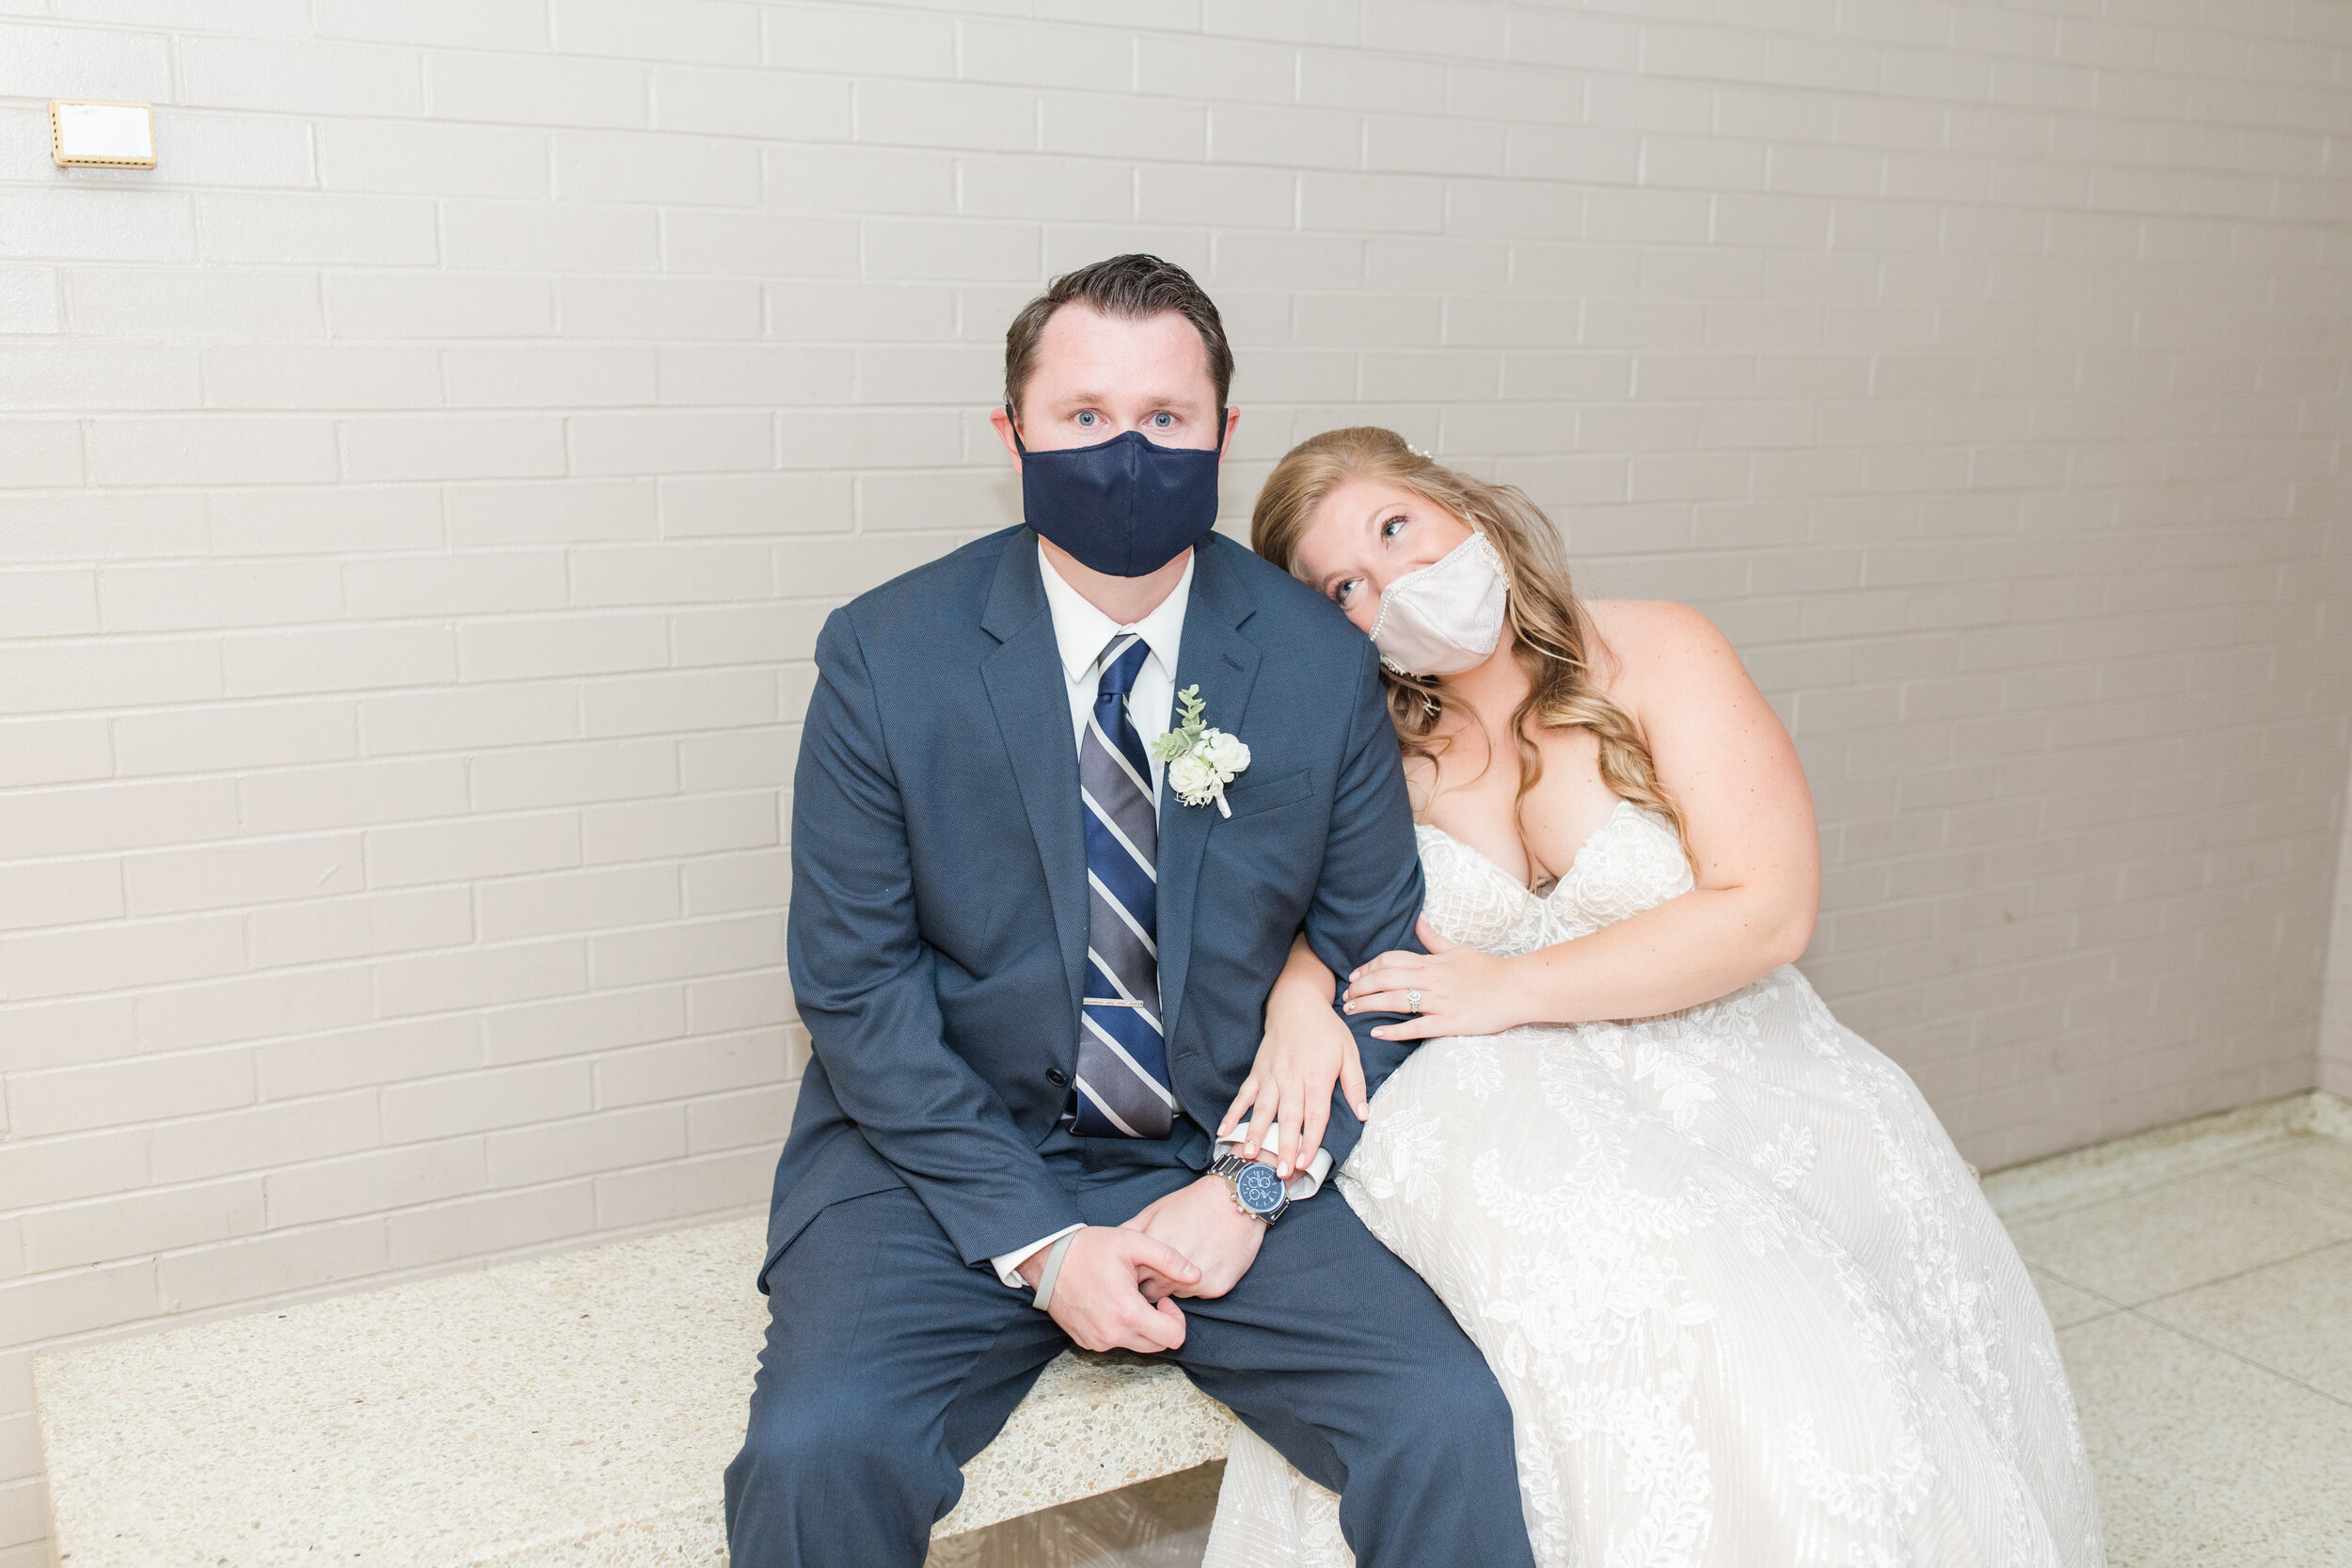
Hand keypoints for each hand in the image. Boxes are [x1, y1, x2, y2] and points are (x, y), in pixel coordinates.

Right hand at [1018, 1226, 1197, 1352]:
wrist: (1047, 1258)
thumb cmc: (1090, 1248)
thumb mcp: (1133, 1243)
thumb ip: (1169, 1259)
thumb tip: (1197, 1275)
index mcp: (1128, 1314)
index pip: (1174, 1337)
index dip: (1176, 1317)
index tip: (1162, 1298)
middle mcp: (1113, 1335)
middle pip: (1157, 1346)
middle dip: (1162, 1324)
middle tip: (1149, 1298)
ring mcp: (1097, 1341)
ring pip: (1137, 1346)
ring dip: (1142, 1327)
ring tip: (1129, 1298)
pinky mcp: (1086, 1341)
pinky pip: (1115, 1343)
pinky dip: (1121, 1329)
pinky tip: (1112, 1304)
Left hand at [1121, 1175, 1265, 1300]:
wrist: (1237, 1200)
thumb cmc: (1192, 1204)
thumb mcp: (1154, 1212)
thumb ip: (1130, 1234)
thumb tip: (1109, 1248)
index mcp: (1152, 1253)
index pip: (1131, 1280)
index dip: (1133, 1275)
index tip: (1137, 1269)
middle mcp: (1171, 1272)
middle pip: (1150, 1293)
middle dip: (1151, 1283)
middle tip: (1160, 1266)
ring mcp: (1195, 1282)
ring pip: (1174, 1295)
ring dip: (1174, 1285)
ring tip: (1184, 1259)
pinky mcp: (1215, 1288)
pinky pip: (1197, 1295)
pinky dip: (1196, 1285)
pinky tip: (1203, 1261)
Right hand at [1218, 981, 1367, 1179]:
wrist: (1297, 1002)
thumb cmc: (1327, 1030)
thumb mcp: (1350, 1052)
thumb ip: (1355, 1085)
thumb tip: (1363, 1115)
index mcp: (1318, 1076)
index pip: (1315, 1115)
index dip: (1310, 1140)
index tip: (1304, 1163)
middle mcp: (1292, 1078)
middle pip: (1287, 1117)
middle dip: (1283, 1146)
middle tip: (1279, 1172)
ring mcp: (1271, 1075)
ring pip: (1262, 1109)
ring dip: (1255, 1133)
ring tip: (1248, 1155)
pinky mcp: (1257, 1072)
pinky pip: (1243, 1095)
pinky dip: (1233, 1113)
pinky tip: (1223, 1131)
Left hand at [1344, 916, 1526, 1040]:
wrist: (1517, 988)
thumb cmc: (1489, 970)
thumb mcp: (1459, 949)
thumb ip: (1434, 939)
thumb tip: (1418, 919)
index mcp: (1432, 962)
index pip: (1391, 960)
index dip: (1369, 968)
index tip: (1355, 977)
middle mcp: (1431, 980)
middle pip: (1385, 979)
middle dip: (1361, 987)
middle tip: (1344, 998)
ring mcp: (1440, 1002)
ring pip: (1395, 1001)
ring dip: (1368, 1006)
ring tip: (1351, 1012)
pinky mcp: (1449, 1023)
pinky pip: (1416, 1027)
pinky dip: (1394, 1030)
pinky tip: (1377, 1032)